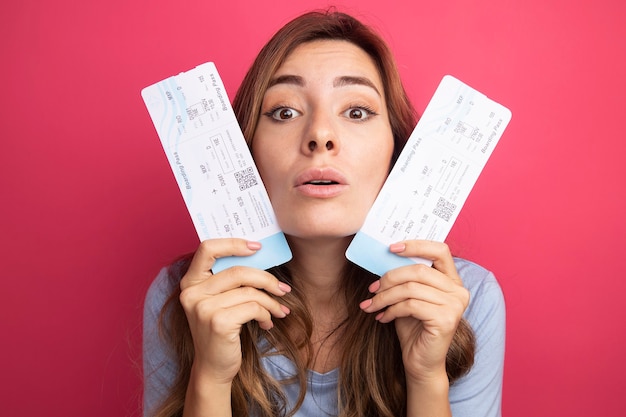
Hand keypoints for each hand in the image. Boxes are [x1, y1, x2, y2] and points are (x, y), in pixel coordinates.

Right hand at [179, 238, 290, 383]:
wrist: (213, 368)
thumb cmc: (221, 330)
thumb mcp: (219, 301)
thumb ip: (229, 280)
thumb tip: (262, 258)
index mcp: (190, 282)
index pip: (208, 248)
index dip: (234, 243)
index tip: (257, 247)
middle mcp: (192, 293)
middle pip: (238, 271)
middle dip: (266, 279)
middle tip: (283, 289)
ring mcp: (203, 308)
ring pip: (249, 291)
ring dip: (271, 302)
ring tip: (279, 311)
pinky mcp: (218, 322)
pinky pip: (253, 307)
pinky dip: (266, 314)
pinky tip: (267, 323)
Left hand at [359, 240, 468, 382]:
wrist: (420, 362)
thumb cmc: (413, 326)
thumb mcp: (408, 296)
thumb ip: (405, 277)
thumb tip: (384, 256)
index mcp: (452, 280)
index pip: (440, 250)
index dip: (415, 245)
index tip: (391, 248)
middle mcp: (458, 291)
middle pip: (418, 270)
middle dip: (389, 278)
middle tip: (372, 288)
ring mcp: (455, 305)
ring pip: (410, 288)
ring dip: (385, 296)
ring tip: (372, 305)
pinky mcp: (446, 320)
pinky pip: (410, 305)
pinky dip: (391, 310)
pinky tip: (382, 317)